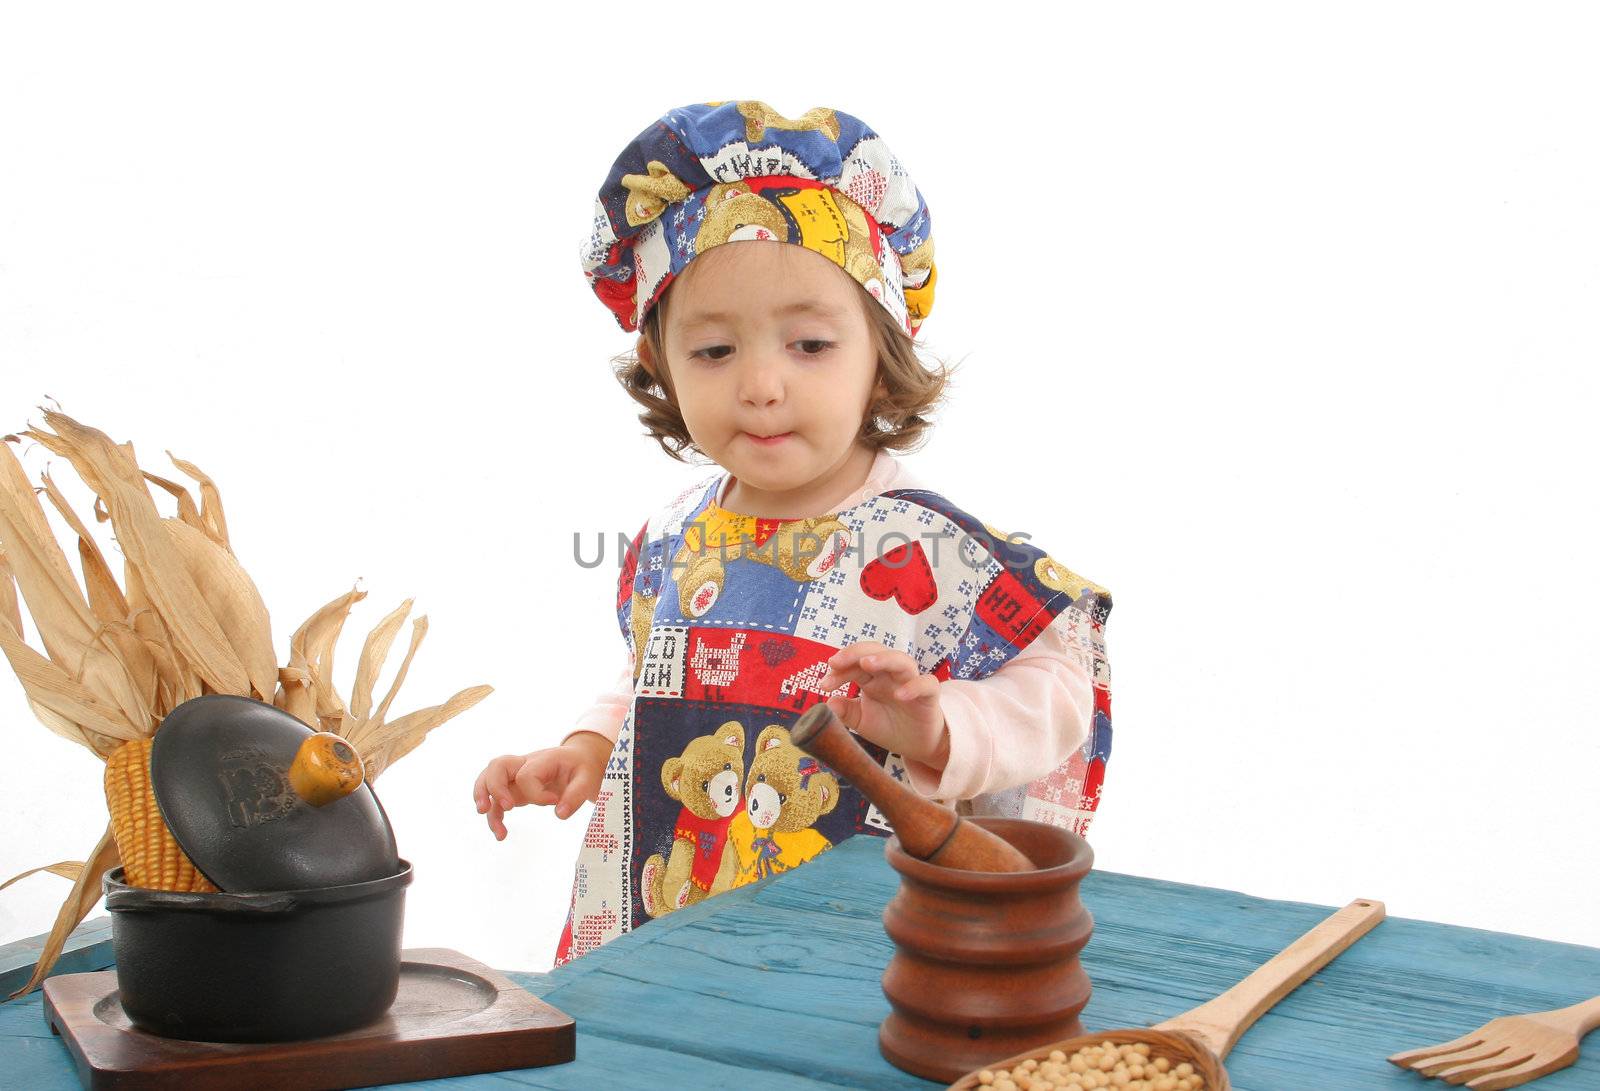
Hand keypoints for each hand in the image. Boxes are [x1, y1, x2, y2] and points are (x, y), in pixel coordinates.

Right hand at [472, 733, 609, 839]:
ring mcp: (517, 777)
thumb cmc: (582, 768)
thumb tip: (560, 814)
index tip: (554, 801)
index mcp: (542, 759)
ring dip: (483, 798)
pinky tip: (502, 835)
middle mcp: (524, 764)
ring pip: (488, 780)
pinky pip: (496, 801)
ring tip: (489, 819)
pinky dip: (494, 816)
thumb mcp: (588, 777)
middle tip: (507, 807)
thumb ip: (577, 794)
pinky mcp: (515, 790)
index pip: (526, 775)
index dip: (537, 793)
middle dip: (494, 787)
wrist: (579, 761)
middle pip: (497, 766)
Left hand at [818, 642, 949, 767]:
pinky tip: (900, 695)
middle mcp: (890, 676)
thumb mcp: (862, 722)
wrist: (916, 745)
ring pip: (901, 660)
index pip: (854, 665)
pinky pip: (926, 684)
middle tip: (836, 662)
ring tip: (866, 664)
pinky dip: (914, 686)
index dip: (838, 671)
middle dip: (855, 653)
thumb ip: (846, 712)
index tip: (824, 685)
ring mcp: (910, 682)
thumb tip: (828, 703)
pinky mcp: (928, 696)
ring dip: (883, 659)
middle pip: (875, 652)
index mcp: (872, 679)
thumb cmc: (889, 727)